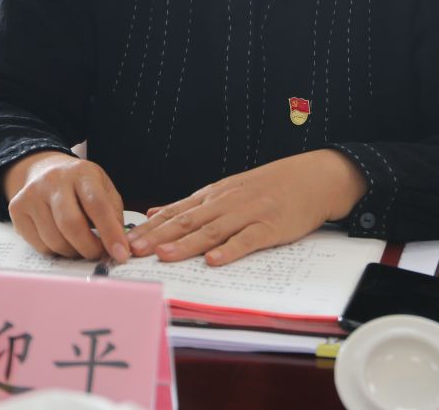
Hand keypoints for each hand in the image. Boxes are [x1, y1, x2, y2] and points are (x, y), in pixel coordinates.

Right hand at [2, 150, 130, 263]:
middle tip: (99, 255)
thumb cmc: (79, 185)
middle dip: (89, 248)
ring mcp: (32, 194)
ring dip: (73, 252)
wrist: (43, 169)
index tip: (121, 254)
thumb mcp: (102, 188)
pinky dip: (55, 251)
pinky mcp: (17, 209)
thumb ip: (113, 214)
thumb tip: (122, 246)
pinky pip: (40, 245)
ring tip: (81, 247)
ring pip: (54, 239)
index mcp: (81, 172)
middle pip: (71, 224)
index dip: (111, 233)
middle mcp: (54, 180)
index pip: (97, 205)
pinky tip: (62, 241)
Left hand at [127, 150, 367, 265]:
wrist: (312, 178)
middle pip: (187, 221)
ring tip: (164, 255)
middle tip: (134, 250)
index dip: (151, 227)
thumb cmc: (268, 186)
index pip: (176, 212)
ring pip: (212, 231)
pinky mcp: (270, 226)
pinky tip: (214, 260)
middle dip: (158, 236)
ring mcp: (248, 214)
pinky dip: (230, 250)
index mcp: (214, 195)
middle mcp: (226, 202)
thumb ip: (191, 204)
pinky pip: (247, 240)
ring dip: (187, 244)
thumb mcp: (226, 189)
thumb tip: (155, 210)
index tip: (126, 239)